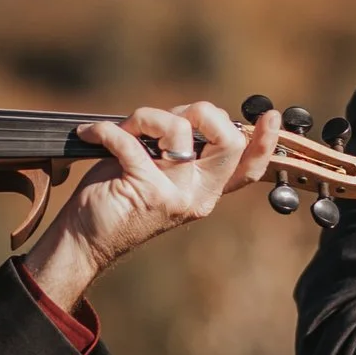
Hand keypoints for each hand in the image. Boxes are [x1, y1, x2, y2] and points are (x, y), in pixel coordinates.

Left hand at [19, 101, 282, 319]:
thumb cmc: (118, 200)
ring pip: (178, 130)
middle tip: (166, 119)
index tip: (271, 116)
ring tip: (123, 131)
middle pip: (228, 142)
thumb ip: (180, 149)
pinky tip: (91, 134)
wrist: (83, 242)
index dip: (265, 142)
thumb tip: (189, 114)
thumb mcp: (157, 173)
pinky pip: (130, 140)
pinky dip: (105, 130)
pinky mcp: (147, 191)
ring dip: (145, 118)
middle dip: (201, 112)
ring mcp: (175, 196)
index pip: (247, 169)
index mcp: (205, 192)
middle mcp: (197, 196)